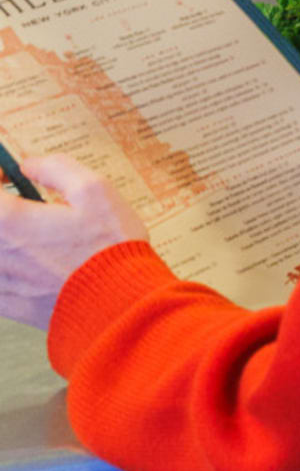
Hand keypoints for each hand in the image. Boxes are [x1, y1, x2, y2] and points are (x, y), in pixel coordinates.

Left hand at [0, 153, 148, 329]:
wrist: (116, 306)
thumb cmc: (108, 251)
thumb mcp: (96, 192)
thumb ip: (57, 169)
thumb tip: (32, 165)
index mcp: (8, 220)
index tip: (6, 175)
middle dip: (5, 211)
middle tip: (17, 205)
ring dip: (7, 240)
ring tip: (25, 234)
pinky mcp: (4, 302)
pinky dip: (4, 265)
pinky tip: (20, 262)